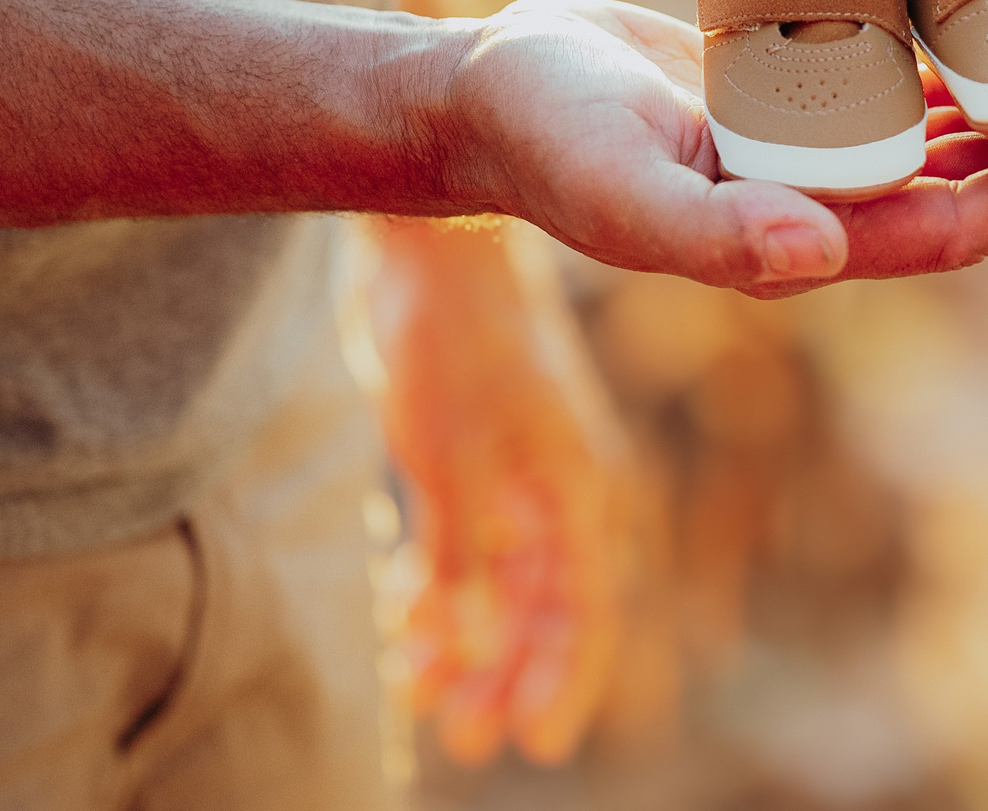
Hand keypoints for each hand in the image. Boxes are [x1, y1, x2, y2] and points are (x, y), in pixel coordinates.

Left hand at [365, 214, 632, 765]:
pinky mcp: (469, 452)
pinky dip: (436, 586)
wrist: (427, 245)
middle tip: (465, 735)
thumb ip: (462, 557)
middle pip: (544, 604)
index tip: (534, 742)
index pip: (585, 604)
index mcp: (578, 484)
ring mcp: (513, 469)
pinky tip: (402, 617)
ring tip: (417, 686)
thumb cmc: (454, 339)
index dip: (562, 676)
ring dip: (465, 637)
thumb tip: (472, 648)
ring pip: (500, 578)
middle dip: (507, 672)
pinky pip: (462, 542)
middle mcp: (556, 485)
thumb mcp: (450, 459)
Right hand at [438, 0, 987, 299]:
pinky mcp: (803, 90)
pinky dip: (963, 47)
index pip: (954, 225)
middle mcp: (828, 200)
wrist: (489, 90)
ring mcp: (818, 146)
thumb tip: (824, 254)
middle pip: (981, 178)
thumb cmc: (547, 141)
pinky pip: (906, 71)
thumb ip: (717, 231)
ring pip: (956, 125)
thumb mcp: (621, 186)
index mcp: (803, 236)